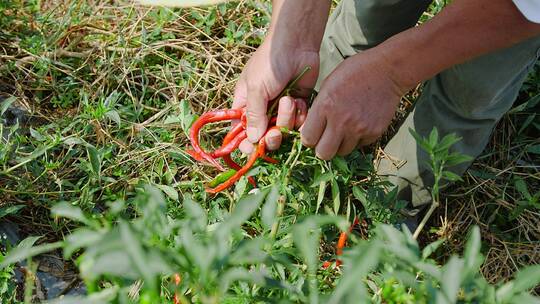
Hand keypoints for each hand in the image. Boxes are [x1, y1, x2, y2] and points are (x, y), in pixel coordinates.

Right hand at [232, 37, 317, 152]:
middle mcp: (263, 111)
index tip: (252, 149)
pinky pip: (300, 124)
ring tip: (289, 100)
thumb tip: (252, 141)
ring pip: (285, 132)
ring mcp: (281, 111)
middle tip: (276, 131)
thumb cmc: (269, 63)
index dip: (245, 145)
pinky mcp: (299, 108)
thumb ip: (254, 115)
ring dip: (288, 119)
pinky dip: (301, 115)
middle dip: (272, 138)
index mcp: (245, 106)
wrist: (296, 46)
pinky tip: (300, 100)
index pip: (241, 133)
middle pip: (265, 139)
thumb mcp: (256, 88)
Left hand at [300, 50, 404, 159]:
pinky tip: (359, 124)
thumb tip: (309, 130)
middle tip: (326, 139)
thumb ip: (318, 109)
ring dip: (340, 144)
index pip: (308, 138)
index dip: (309, 138)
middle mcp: (341, 121)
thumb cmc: (355, 73)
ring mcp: (359, 129)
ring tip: (344, 130)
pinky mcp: (374, 133)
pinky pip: (359, 145)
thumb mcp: (328, 84)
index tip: (313, 135)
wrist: (387, 71)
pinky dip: (357, 139)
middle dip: (322, 148)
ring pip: (342, 152)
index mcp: (325, 106)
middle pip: (324, 154)